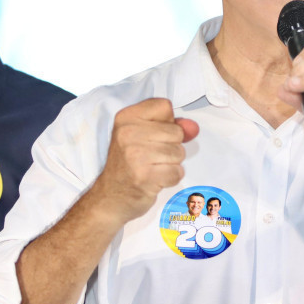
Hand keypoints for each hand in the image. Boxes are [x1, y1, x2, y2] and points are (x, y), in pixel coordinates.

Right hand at [95, 98, 198, 225]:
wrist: (110, 197)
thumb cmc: (129, 164)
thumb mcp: (144, 136)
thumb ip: (172, 127)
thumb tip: (193, 128)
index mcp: (126, 117)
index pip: (164, 106)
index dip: (166, 122)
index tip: (151, 135)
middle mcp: (128, 133)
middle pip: (176, 131)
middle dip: (171, 146)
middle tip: (151, 156)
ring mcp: (135, 155)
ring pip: (179, 152)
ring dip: (171, 163)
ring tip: (153, 167)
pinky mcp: (144, 176)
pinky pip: (177, 172)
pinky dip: (171, 178)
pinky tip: (155, 179)